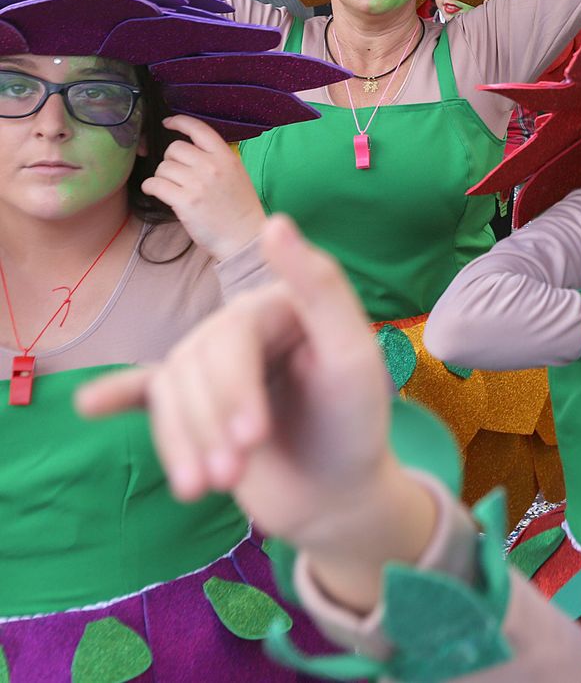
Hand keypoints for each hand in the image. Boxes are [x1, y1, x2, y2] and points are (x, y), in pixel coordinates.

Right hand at [75, 216, 433, 609]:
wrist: (338, 494)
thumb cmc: (355, 422)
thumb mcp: (353, 357)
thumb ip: (322, 288)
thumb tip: (276, 221)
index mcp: (281, 303)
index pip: (235, 333)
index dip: (238, 388)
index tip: (254, 434)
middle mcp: (243, 325)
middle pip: (197, 362)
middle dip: (214, 422)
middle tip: (237, 471)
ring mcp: (215, 364)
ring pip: (172, 389)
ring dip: (185, 440)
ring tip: (214, 487)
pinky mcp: (195, 401)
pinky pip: (148, 392)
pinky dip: (119, 396)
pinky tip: (90, 405)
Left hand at [140, 115, 266, 259]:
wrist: (245, 238)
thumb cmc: (239, 208)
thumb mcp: (236, 174)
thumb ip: (215, 159)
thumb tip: (183, 148)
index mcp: (226, 157)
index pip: (199, 129)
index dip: (179, 122)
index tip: (168, 123)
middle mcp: (212, 166)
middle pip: (174, 149)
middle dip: (171, 160)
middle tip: (177, 175)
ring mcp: (198, 184)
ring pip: (163, 167)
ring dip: (162, 177)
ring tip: (173, 189)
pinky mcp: (185, 202)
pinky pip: (155, 184)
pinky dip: (151, 187)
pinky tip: (158, 193)